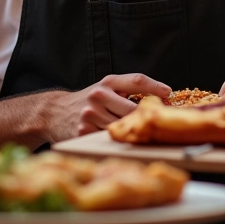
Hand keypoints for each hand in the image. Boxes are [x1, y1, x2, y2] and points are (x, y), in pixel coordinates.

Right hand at [47, 74, 169, 142]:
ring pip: (122, 127)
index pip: (136, 81)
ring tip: (140, 135)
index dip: (155, 86)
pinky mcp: (83, 132)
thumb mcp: (106, 88)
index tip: (169, 93)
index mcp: (107, 82)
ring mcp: (90, 114)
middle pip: (133, 109)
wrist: (55, 112)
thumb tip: (161, 98)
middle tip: (159, 123)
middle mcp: (98, 95)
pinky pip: (108, 139)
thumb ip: (128, 90)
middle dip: (146, 118)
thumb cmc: (89, 101)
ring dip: (132, 133)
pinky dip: (116, 142)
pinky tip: (119, 142)